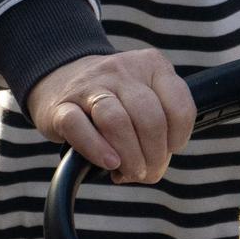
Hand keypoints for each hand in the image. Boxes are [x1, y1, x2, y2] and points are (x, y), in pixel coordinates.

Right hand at [26, 49, 195, 184]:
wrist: (61, 78)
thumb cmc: (114, 99)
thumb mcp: (144, 98)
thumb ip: (158, 128)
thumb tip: (153, 169)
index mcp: (152, 65)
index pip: (179, 107)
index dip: (178, 139)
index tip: (168, 152)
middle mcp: (122, 70)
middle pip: (149, 118)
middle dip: (154, 156)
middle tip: (147, 173)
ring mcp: (89, 85)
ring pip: (117, 121)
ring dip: (130, 156)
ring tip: (129, 172)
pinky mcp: (61, 106)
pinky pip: (79, 128)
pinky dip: (97, 150)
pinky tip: (108, 163)